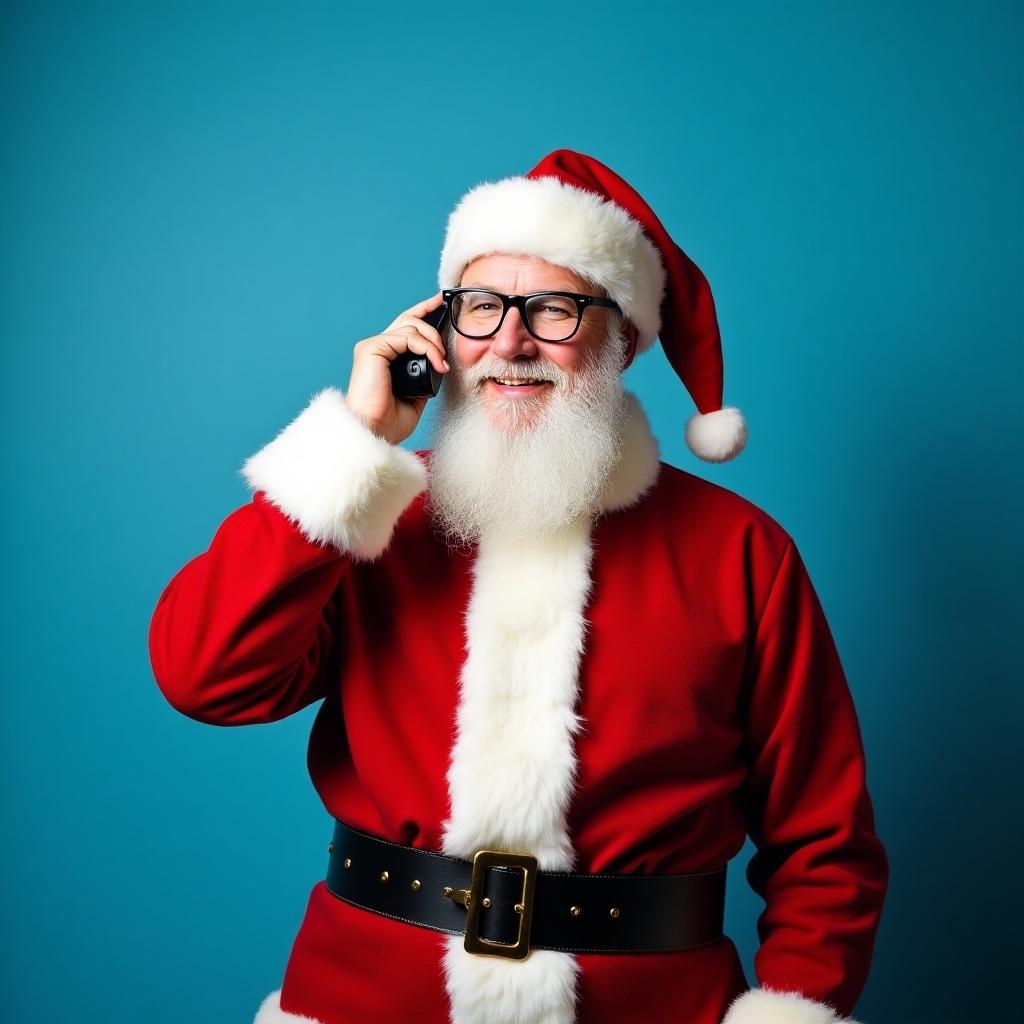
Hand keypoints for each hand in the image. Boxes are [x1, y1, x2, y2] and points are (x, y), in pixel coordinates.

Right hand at [344, 292, 449, 444]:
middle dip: (431, 320)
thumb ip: (424, 374)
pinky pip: (406, 337)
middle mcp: (377, 348)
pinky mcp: (371, 349)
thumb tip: (439, 362)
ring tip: (442, 362)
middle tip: (448, 336)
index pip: (404, 325)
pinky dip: (427, 348)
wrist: (375, 432)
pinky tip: (437, 363)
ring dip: (433, 342)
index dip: (423, 311)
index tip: (441, 303)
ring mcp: (373, 347)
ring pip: (410, 326)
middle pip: (408, 319)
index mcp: (385, 357)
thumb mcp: (417, 394)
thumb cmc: (390, 420)